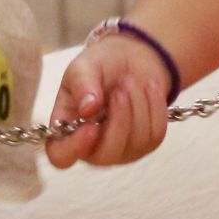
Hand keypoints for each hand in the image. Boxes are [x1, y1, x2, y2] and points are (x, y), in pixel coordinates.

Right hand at [44, 35, 170, 168]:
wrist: (130, 61)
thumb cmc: (98, 67)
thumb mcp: (83, 67)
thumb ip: (81, 85)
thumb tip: (87, 109)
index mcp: (66, 131)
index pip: (62, 157)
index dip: (74, 148)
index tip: (90, 125)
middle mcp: (91, 148)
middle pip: (106, 155)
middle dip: (118, 119)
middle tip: (120, 89)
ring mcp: (121, 151)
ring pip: (135, 142)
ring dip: (136, 105)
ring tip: (129, 80)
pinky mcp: (146, 145)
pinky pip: (156, 134)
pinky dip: (154, 105)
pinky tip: (148, 86)